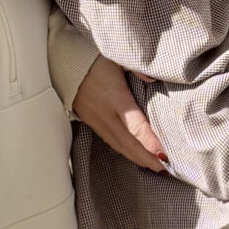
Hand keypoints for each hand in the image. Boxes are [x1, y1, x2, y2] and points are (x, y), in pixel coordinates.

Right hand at [71, 56, 168, 171]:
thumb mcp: (117, 58)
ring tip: (153, 166)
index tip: (164, 154)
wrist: (64, 64)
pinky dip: (124, 150)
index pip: (136, 127)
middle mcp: (106, 114)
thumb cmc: (92, 59)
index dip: (150, 143)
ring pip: (118, 145)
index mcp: (115, 98)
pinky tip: (133, 154)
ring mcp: (97, 120)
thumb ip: (138, 68)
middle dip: (147, 159)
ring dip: (136, 158)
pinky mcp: (91, 122)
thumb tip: (153, 77)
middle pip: (129, 143)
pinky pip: (110, 141)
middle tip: (165, 170)